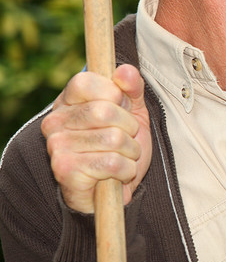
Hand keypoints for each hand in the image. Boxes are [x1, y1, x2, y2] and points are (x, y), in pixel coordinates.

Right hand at [41, 64, 151, 213]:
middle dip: (130, 127)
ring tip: (123, 156)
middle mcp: (55, 122)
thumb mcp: (134, 111)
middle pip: (105, 110)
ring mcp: (57, 147)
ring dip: (131, 150)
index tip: (121, 106)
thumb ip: (132, 87)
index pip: (85, 80)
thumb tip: (124, 71)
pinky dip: (127, 169)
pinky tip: (119, 173)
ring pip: (114, 138)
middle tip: (127, 138)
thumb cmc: (121, 146)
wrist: (114, 190)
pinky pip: (113, 162)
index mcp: (67, 102)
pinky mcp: (65, 171)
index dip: (114, 93)